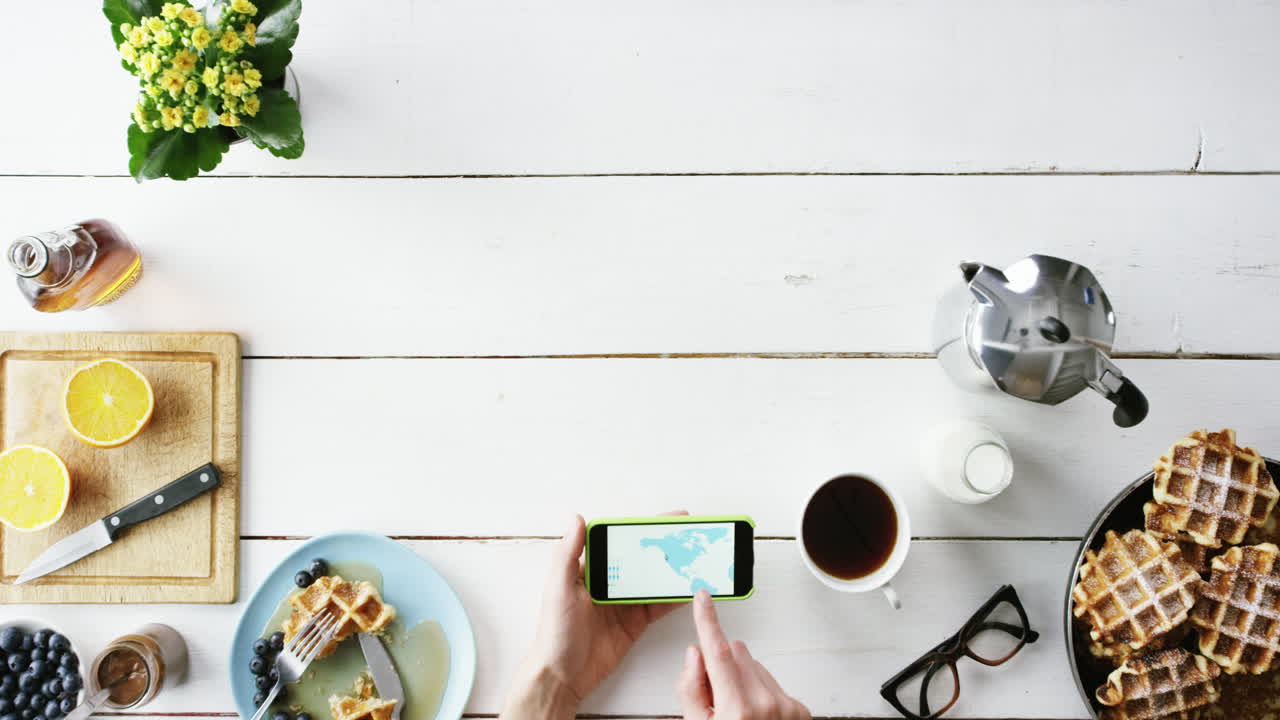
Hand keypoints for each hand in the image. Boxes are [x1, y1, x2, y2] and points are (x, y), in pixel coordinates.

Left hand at [501, 513, 685, 719]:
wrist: (563, 676)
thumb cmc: (554, 633)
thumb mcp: (558, 588)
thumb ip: (567, 554)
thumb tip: (576, 518)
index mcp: (590, 568)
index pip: (620, 540)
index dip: (642, 527)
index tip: (665, 519)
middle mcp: (609, 581)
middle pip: (642, 557)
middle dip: (665, 545)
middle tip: (690, 534)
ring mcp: (624, 602)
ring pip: (654, 579)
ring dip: (674, 569)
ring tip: (696, 558)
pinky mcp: (635, 621)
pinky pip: (659, 604)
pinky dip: (675, 596)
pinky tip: (690, 588)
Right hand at [677, 591, 809, 719]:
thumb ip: (691, 690)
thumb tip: (695, 656)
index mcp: (737, 710)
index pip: (718, 652)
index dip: (708, 621)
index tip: (703, 599)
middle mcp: (765, 704)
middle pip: (736, 654)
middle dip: (722, 664)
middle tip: (715, 695)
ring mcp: (786, 707)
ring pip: (755, 666)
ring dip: (743, 680)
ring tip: (738, 712)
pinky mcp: (798, 709)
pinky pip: (773, 683)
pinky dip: (762, 693)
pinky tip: (755, 716)